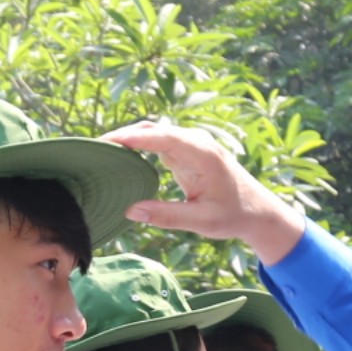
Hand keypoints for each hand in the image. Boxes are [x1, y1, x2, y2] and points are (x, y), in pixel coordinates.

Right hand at [103, 120, 307, 265]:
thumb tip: (131, 210)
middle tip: (93, 148)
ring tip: (100, 151)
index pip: (163, 137)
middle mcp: (197, 143)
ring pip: (155, 132)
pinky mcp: (188, 151)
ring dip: (129, 138)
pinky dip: (138, 144)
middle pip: (154, 129)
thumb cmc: (233, 216)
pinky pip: (159, 141)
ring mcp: (192, 144)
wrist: (258, 211)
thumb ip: (167, 216)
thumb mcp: (201, 222)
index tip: (107, 141)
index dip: (134, 137)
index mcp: (203, 155)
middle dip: (124, 135)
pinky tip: (119, 156)